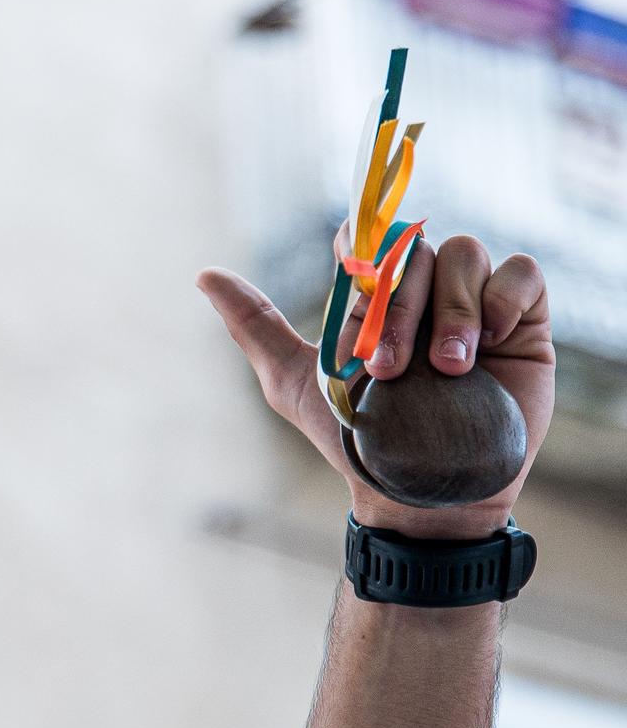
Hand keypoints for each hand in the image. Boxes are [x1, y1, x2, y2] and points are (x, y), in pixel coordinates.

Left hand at [198, 233, 553, 537]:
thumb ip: (255, 324)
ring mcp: (472, 305)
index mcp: (372, 300)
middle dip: (398, 306)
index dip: (364, 241)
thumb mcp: (294, 383)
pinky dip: (502, 299)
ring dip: (449, 310)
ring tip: (445, 369)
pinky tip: (487, 346)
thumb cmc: (355, 441)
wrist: (415, 489)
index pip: (370, 238)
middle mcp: (421, 295)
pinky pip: (522, 274)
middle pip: (414, 248)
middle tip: (387, 368)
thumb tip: (205, 274)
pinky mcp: (522, 324)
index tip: (355, 272)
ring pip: (465, 253)